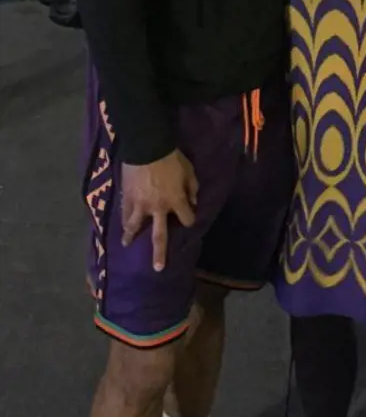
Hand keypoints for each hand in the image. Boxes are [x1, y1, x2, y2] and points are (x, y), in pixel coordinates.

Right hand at [120, 149, 198, 271]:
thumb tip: (193, 202)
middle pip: (159, 236)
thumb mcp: (189, 171)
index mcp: (176, 202)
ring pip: (134, 226)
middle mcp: (158, 208)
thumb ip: (192, 189)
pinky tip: (121, 224)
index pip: (186, 218)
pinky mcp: (126, 198)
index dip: (189, 219)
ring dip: (130, 237)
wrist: (147, 148)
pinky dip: (123, 219)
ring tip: (126, 245)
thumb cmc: (171, 158)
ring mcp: (140, 205)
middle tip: (158, 268)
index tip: (188, 219)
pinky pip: (124, 212)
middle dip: (159, 252)